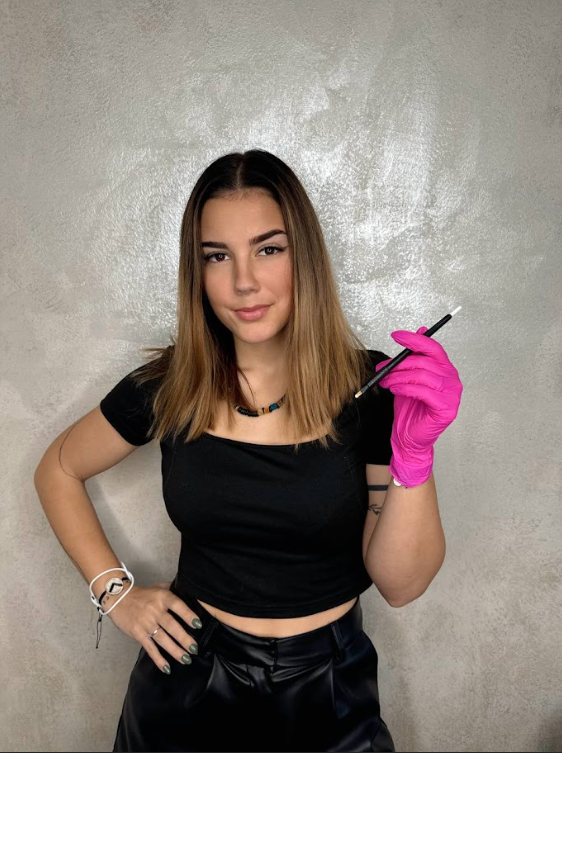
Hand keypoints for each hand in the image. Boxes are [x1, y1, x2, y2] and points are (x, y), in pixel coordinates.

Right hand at [107, 582, 202, 672]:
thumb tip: (193, 595)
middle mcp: (155, 610)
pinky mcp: (137, 633)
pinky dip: (158, 659)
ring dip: (175, 651)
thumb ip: (174, 589)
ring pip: (162, 639)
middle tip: (194, 648)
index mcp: (162, 597)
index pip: (177, 605)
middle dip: (184, 638)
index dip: (188, 615)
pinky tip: (167, 668)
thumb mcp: (159, 587)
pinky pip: (149, 648)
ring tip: (186, 659)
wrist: (119, 598)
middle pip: (171, 625)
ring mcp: (146, 623)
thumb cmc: (142, 594)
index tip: (198, 625)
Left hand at [375, 326, 462, 486]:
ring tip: (385, 382)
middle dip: (399, 363)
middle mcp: (452, 379)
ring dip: (399, 377)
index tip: (396, 335)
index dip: (414, 339)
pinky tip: (395, 391)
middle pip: (425, 361)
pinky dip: (406, 388)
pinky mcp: (447, 409)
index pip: (433, 347)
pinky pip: (424, 392)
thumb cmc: (410, 409)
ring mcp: (452, 394)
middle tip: (382, 369)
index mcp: (445, 369)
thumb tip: (420, 330)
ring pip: (423, 376)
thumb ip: (413, 358)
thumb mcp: (408, 378)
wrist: (409, 438)